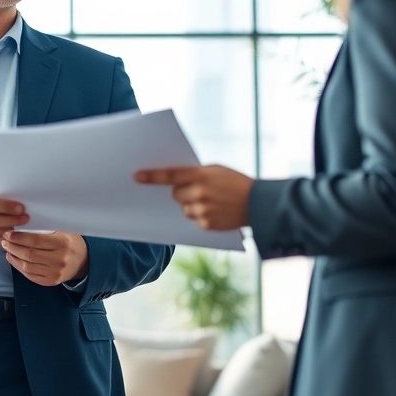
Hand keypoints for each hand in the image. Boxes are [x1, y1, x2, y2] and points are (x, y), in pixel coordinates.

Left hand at [2, 231, 88, 286]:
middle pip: (29, 254)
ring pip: (27, 266)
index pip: (35, 241)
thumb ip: (44, 229)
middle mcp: (58, 260)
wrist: (83, 261)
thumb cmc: (70, 242)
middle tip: (4, 240)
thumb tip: (20, 226)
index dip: (18, 237)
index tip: (8, 233)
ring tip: (7, 248)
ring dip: (13, 257)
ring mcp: (54, 273)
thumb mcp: (62, 231)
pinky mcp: (50, 282)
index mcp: (62, 244)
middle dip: (13, 247)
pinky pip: (30, 275)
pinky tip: (13, 259)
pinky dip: (19, 267)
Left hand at [134, 165, 253, 230]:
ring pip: (183, 208)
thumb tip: (174, 180)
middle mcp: (199, 193)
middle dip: (181, 192)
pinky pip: (194, 219)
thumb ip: (196, 173)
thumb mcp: (216, 170)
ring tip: (211, 201)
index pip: (170, 175)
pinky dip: (201, 216)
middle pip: (174, 194)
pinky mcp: (206, 225)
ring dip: (191, 205)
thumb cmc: (236, 182)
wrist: (258, 203)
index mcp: (201, 175)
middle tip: (195, 189)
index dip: (151, 176)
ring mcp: (202, 210)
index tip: (136, 177)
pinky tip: (216, 211)